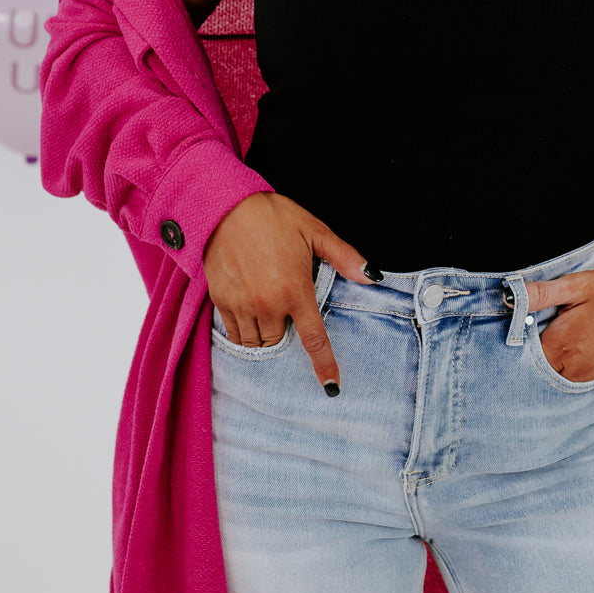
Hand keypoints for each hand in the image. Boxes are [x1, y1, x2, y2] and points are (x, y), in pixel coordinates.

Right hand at [202, 192, 379, 393]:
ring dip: (264, 335)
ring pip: (255, 342)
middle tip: (286, 310)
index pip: (314, 339)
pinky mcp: (220, 301)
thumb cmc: (273, 216)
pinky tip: (247, 310)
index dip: (324, 365)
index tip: (332, 387)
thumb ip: (345, 257)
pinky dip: (242, 330)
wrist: (224, 206)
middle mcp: (268, 304)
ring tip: (266, 311)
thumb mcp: (315, 231)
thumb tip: (373, 276)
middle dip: (286, 335)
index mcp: (295, 290)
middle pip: (280, 343)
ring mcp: (242, 305)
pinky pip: (233, 332)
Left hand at [527, 268, 593, 382]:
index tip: (520, 324)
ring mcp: (590, 372)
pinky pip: (575, 374)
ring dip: (552, 358)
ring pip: (557, 373)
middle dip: (534, 351)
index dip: (519, 340)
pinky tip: (575, 341)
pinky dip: (569, 362)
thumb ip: (542, 294)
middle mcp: (574, 366)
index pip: (524, 355)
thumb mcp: (578, 285)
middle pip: (539, 367)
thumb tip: (509, 294)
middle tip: (539, 326)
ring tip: (558, 332)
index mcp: (562, 344)